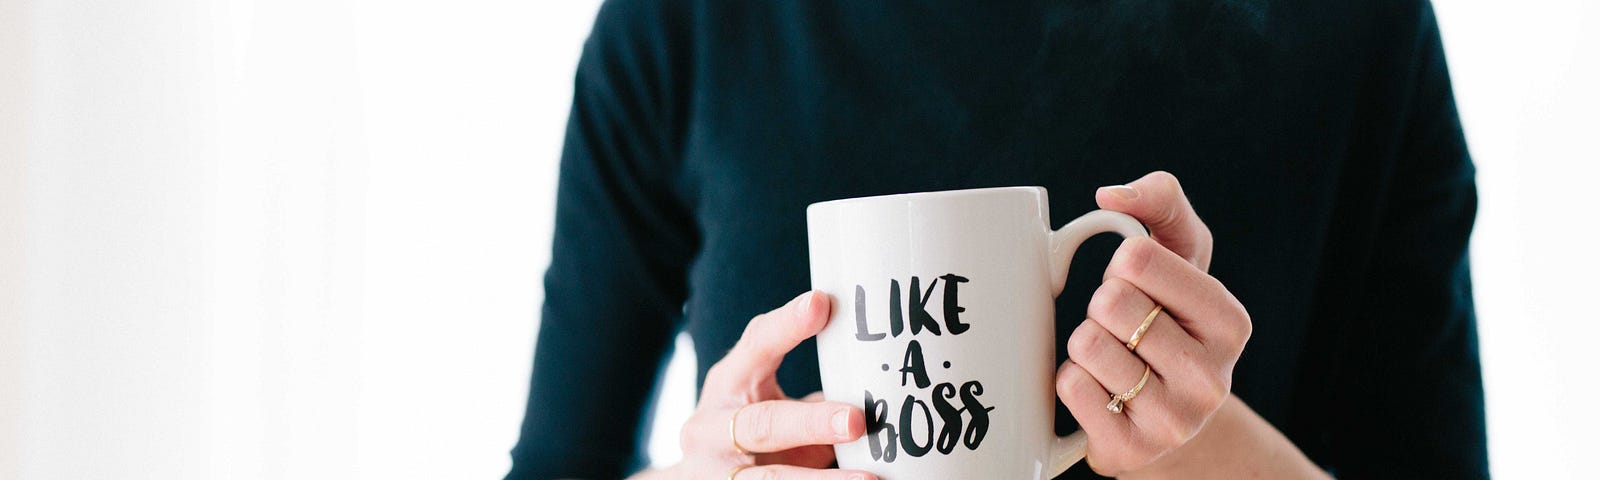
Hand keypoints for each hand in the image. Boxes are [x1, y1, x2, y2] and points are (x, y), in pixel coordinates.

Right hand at [634, 292, 877, 479]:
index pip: (756, 346)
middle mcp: (711, 427)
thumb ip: (816, 394)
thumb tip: (884, 386)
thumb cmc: (753, 432)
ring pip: (769, 479)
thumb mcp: (770, 403)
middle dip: (811, 423)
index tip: (822, 303)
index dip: (786, 325)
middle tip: (858, 421)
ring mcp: (714, 472)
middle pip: (763, 423)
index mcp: (729, 384)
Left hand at [1055, 171, 1252, 475]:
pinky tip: (1100, 391)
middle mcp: (1212, 377)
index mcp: (1230, 322)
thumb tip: (1110, 195)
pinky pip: (1070, 387)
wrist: (1167, 416)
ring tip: (1113, 360)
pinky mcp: (1131, 449)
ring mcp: (1174, 420)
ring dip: (1084, 345)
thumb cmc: (1168, 318)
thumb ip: (1160, 202)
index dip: (1121, 266)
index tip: (1138, 286)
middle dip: (1101, 306)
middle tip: (1122, 328)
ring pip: (1086, 345)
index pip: (1137, 258)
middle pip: (1109, 302)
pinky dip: (1070, 380)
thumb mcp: (1180, 255)